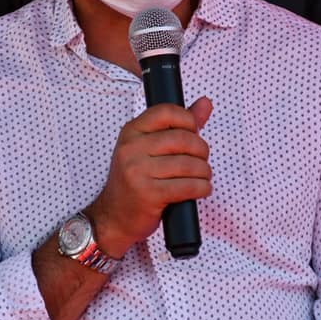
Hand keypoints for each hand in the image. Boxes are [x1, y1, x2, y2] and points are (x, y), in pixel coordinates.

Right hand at [88, 97, 212, 257]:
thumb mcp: (150, 148)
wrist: (114, 216)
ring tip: (202, 177)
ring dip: (204, 172)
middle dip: (201, 151)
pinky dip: (201, 188)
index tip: (193, 133)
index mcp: (131, 131)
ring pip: (188, 164)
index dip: (187, 120)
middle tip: (201, 161)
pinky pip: (187, 186)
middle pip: (182, 139)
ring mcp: (137, 171)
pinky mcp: (148, 194)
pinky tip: (201, 189)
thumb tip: (206, 102)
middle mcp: (131, 148)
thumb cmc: (136, 180)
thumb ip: (179, 125)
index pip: (166, 112)